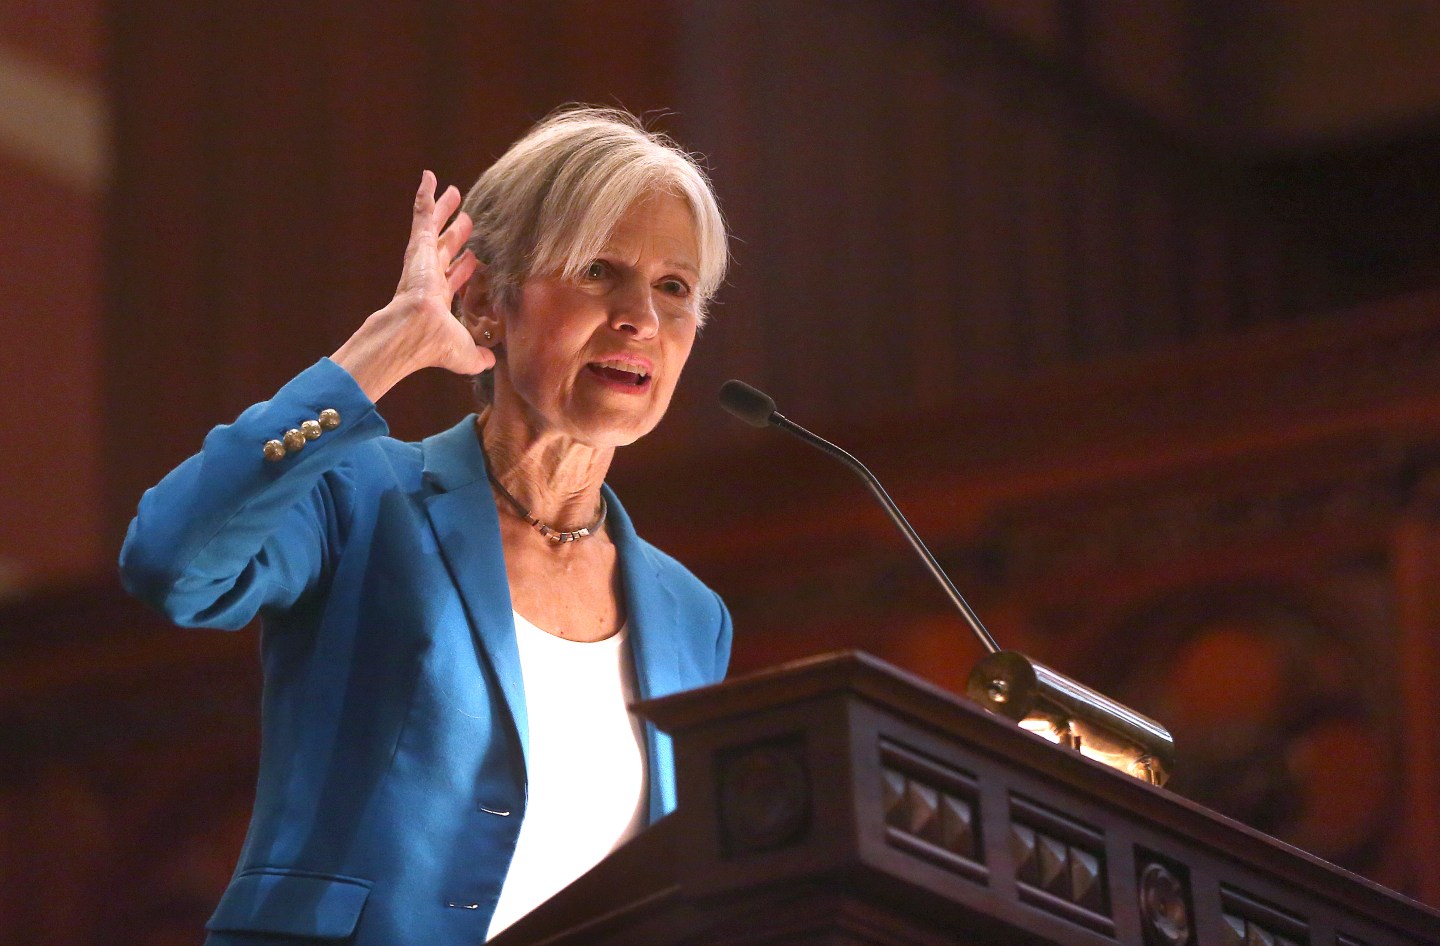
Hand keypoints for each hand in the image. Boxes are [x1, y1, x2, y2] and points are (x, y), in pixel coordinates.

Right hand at [332, 171, 496, 400]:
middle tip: (467, 219)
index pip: (454, 278)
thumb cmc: (437, 346)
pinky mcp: (419, 245)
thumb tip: (494, 363)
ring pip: (435, 227)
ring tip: (452, 192)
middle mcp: (430, 277)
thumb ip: (480, 357)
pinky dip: (425, 195)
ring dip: (444, 210)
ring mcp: (423, 259)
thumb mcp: (466, 354)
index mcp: (439, 299)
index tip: (474, 258)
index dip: (465, 268)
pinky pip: (423, 214)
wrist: (417, 332)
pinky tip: (430, 176)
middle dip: (456, 234)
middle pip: (446, 248)